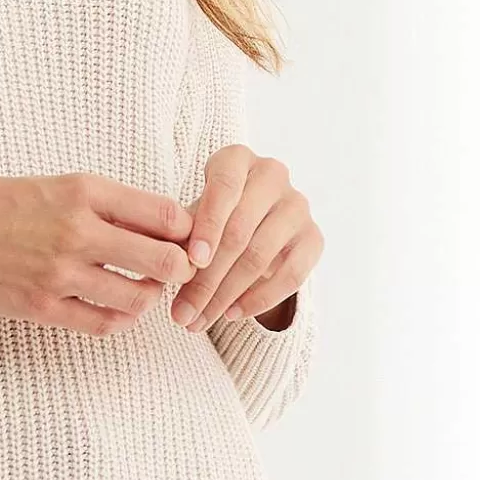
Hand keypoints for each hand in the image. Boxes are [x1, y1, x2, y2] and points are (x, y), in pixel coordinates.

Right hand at [0, 172, 198, 337]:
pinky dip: (119, 319)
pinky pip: (103, 323)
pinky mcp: (42, 307)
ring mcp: (59, 272)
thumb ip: (103, 203)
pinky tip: (114, 309)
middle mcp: (76, 229)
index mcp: (82, 190)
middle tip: (173, 271)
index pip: (166, 214)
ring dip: (147, 297)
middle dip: (178, 269)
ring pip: (138, 298)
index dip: (187, 231)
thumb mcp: (52, 184)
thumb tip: (161, 223)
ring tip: (139, 289)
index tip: (185, 239)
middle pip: (164, 261)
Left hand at [170, 146, 322, 331]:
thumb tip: (164, 267)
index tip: (190, 263)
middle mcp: (272, 174)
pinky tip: (231, 314)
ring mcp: (298, 205)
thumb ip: (179, 235)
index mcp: (236, 159)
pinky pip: (291, 275)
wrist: (254, 223)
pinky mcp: (314, 237)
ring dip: (226, 295)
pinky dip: (259, 299)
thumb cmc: (211, 216)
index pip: (224, 189)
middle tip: (182, 313)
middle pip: (239, 231)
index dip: (207, 227)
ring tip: (199, 320)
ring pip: (261, 256)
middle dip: (207, 278)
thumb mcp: (192, 216)